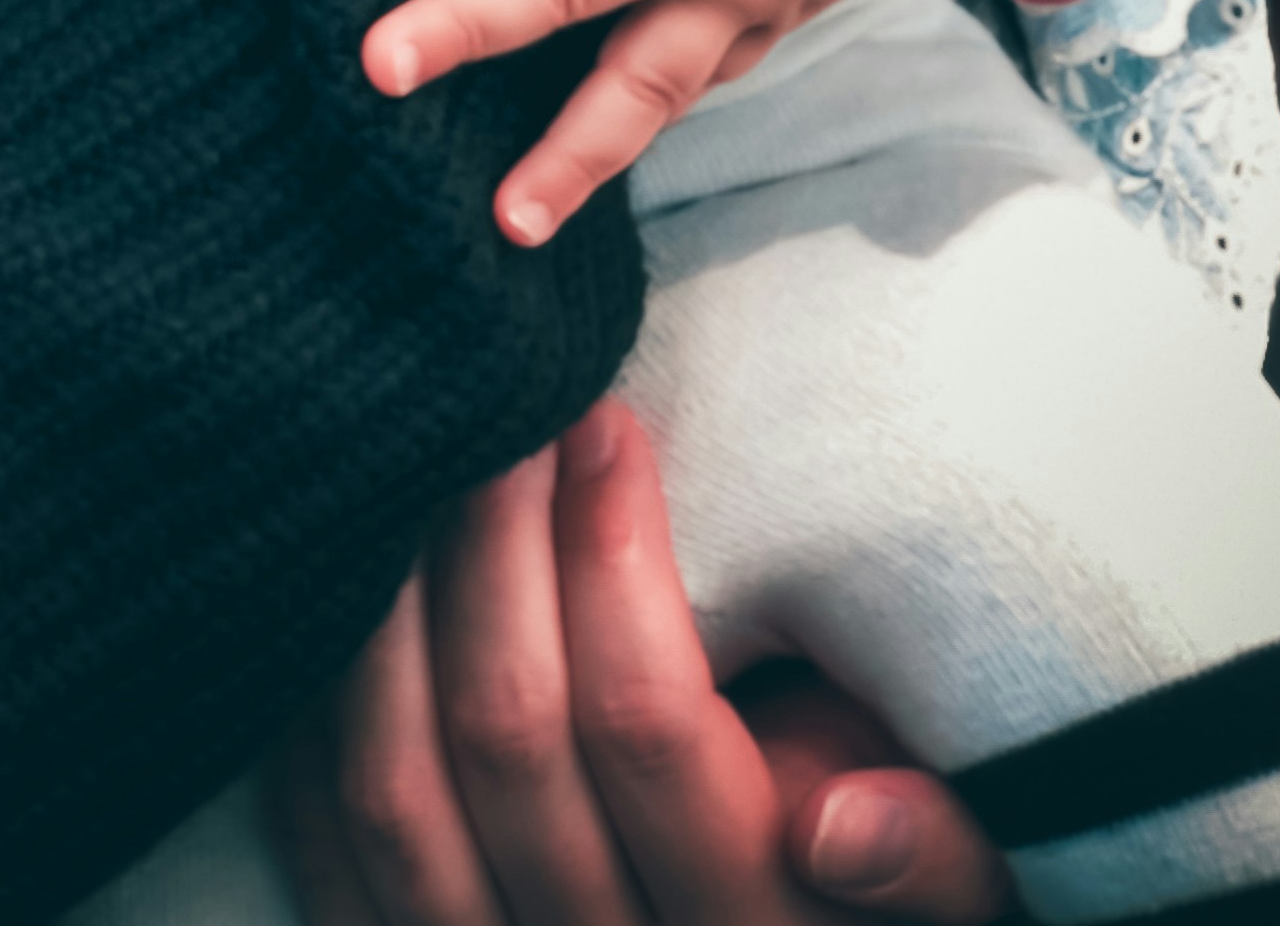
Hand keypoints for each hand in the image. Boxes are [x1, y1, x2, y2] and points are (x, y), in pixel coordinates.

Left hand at [271, 401, 1014, 922]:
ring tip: (416, 464)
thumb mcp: (964, 881)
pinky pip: (322, 843)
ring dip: (390, 605)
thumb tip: (842, 828)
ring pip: (396, 790)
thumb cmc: (873, 896)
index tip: (606, 420)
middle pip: (509, 737)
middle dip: (492, 539)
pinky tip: (343, 586)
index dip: (611, 555)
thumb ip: (937, 854)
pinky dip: (314, 708)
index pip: (647, 725)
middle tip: (496, 404)